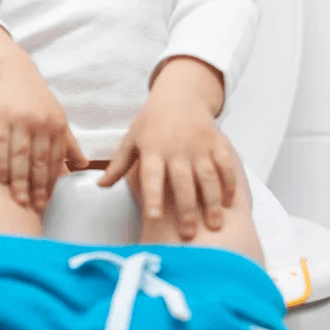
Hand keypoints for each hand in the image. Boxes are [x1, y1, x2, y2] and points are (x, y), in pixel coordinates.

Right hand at [0, 50, 87, 211]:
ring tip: (18, 199)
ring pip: (21, 155)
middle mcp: (42, 122)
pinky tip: (0, 179)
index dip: (51, 183)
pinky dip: (0, 163)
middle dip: (37, 187)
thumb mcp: (57, 117)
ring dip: (20, 180)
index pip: (56, 160)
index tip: (46, 202)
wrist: (11, 70)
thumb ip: (68, 143)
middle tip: (33, 206)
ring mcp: (21, 119)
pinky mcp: (0, 115)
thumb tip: (84, 165)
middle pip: (40, 161)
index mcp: (58, 125)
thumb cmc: (35, 98)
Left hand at [97, 85, 238, 239]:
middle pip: (183, 182)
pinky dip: (230, 182)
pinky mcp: (217, 142)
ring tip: (214, 225)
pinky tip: (230, 202)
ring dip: (211, 201)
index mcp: (153, 149)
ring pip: (208, 176)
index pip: (151, 176)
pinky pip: (226, 164)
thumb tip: (99, 186)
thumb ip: (119, 165)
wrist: (179, 95)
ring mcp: (200, 145)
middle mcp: (177, 148)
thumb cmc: (151, 122)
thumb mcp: (132, 140)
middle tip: (188, 234)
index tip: (154, 217)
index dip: (153, 196)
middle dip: (186, 209)